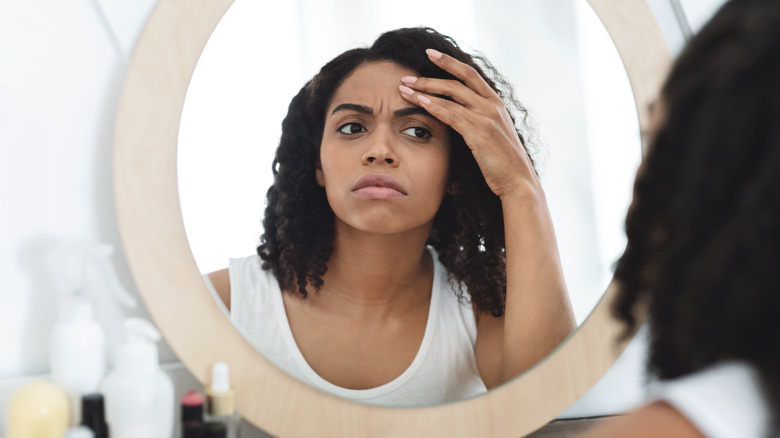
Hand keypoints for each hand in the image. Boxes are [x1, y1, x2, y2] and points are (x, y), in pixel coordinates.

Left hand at [398, 49, 538, 198]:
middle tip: (406, 76)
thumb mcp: (494, 134)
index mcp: (496, 103)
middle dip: (429, 77)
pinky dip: (434, 107)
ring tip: (404, 89)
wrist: (518, 182)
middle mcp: (492, 106)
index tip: (430, 54)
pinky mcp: (480, 135)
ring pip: (451, 97)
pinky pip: (452, 116)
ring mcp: (487, 119)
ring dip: (424, 91)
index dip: (449, 62)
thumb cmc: (503, 162)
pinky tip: (419, 102)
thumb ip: (479, 120)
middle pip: (456, 82)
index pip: (470, 74)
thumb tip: (459, 114)